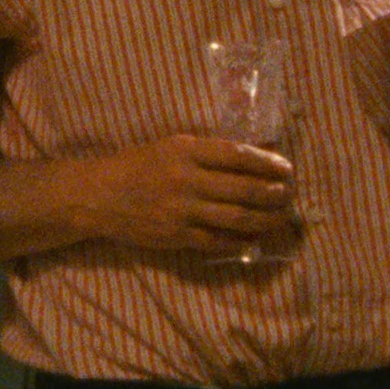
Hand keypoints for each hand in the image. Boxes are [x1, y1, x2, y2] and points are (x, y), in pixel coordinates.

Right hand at [79, 134, 298, 255]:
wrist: (100, 196)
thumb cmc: (139, 166)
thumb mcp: (171, 147)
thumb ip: (206, 153)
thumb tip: (251, 160)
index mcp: (187, 150)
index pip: (238, 155)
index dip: (267, 163)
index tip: (286, 168)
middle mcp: (186, 179)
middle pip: (243, 188)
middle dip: (273, 193)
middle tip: (289, 195)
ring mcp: (182, 210)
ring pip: (236, 217)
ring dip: (265, 219)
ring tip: (281, 218)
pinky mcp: (176, 236)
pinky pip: (217, 241)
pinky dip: (240, 241)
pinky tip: (254, 239)